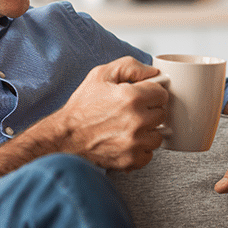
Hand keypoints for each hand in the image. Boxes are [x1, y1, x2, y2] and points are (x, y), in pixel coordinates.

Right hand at [52, 56, 168, 170]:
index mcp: (132, 98)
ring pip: (157, 136)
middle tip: (130, 112)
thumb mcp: (101, 75)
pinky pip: (149, 154)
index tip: (141, 97)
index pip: (162, 94)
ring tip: (128, 128)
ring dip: (146, 132)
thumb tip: (153, 72)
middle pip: (161, 115)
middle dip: (149, 112)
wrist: (65, 137)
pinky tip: (126, 142)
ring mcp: (134, 143)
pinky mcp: (131, 160)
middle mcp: (136, 121)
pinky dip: (140, 150)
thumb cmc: (81, 108)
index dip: (150, 94)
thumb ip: (130, 67)